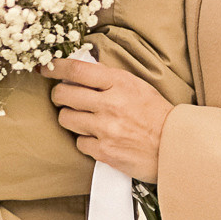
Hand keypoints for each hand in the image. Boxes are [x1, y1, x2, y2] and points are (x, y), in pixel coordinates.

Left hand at [43, 57, 173, 183]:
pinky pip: (79, 143)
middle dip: (59, 95)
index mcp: (119, 83)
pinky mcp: (104, 151)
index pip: (77, 70)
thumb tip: (79, 70)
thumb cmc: (156, 114)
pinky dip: (85, 140)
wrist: (175, 146)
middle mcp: (110, 104)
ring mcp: (105, 129)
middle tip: (64, 97)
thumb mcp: (137, 86)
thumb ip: (109, 79)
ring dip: (70, 118)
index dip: (56, 68)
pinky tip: (97, 138)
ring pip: (66, 119)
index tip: (45, 67)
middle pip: (63, 95)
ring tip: (84, 118)